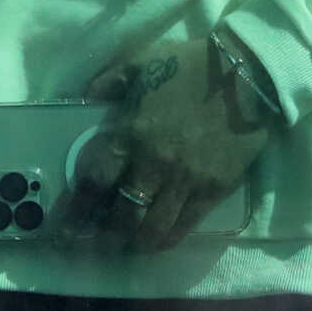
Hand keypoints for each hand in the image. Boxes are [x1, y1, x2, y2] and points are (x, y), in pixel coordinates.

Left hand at [77, 37, 270, 252]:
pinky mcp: (213, 190)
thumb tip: (86, 97)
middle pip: (120, 216)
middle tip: (90, 247)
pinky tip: (156, 243)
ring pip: (151, 229)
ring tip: (122, 249)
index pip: (94, 183)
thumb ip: (110, 80)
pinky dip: (166, 240)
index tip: (64, 228)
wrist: (247, 74)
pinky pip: (184, 226)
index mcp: (132, 133)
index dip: (76, 211)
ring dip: (132, 245)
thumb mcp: (142, 61)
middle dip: (100, 238)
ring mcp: (185, 181)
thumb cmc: (192, 65)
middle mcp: (154, 165)